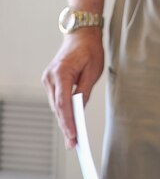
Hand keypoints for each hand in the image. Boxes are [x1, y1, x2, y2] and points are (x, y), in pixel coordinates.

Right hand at [41, 30, 103, 148]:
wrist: (81, 34)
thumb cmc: (90, 49)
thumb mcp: (93, 70)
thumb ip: (85, 91)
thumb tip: (79, 110)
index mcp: (61, 73)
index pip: (63, 103)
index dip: (67, 121)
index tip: (73, 135)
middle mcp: (50, 77)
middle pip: (57, 106)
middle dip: (66, 125)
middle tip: (73, 144)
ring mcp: (47, 79)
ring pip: (55, 104)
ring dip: (63, 119)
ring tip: (72, 137)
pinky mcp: (50, 80)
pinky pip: (56, 98)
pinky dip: (62, 110)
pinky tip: (69, 121)